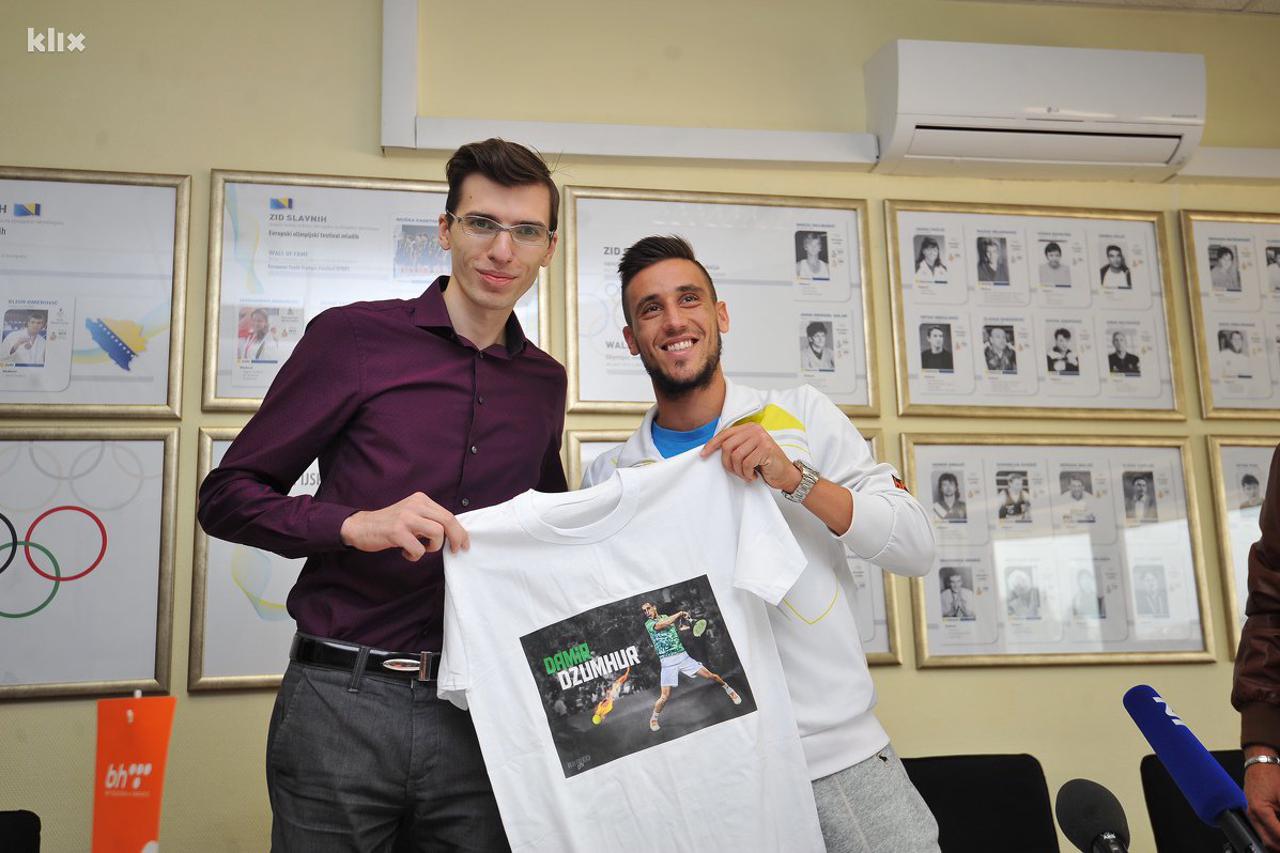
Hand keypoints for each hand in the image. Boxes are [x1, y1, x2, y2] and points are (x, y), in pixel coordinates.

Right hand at [340, 492, 468, 560]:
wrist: (361, 527)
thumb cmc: (390, 525)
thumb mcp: (412, 515)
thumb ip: (429, 519)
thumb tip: (454, 534)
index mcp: (421, 500)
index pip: (448, 514)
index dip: (460, 531)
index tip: (463, 544)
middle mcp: (415, 505)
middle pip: (448, 521)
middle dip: (456, 538)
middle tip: (455, 551)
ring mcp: (406, 517)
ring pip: (437, 533)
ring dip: (432, 548)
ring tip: (419, 549)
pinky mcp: (397, 531)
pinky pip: (419, 549)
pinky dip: (415, 555)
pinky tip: (405, 553)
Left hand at [701, 423, 800, 491]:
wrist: (786, 474)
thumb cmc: (765, 465)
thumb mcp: (748, 452)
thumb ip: (735, 447)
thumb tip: (711, 450)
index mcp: (748, 428)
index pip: (724, 434)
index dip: (712, 445)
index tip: (703, 455)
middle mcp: (754, 430)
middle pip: (727, 446)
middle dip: (728, 463)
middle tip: (736, 472)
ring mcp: (761, 438)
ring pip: (736, 456)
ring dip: (739, 471)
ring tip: (747, 474)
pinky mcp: (766, 448)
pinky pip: (746, 464)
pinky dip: (747, 474)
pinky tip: (754, 475)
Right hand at [1245, 749, 1279, 850]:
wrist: (1259, 764)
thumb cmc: (1269, 775)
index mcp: (1259, 811)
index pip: (1277, 834)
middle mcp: (1252, 815)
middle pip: (1269, 841)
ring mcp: (1251, 814)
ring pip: (1265, 837)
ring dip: (1277, 839)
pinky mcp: (1252, 812)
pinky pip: (1262, 829)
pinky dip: (1273, 833)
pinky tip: (1278, 829)